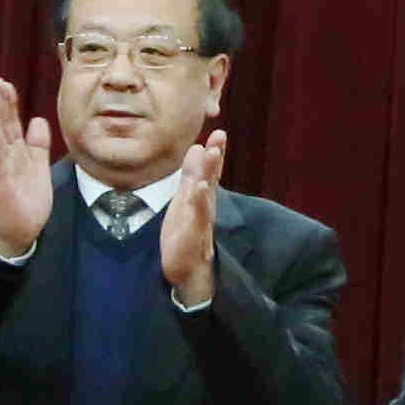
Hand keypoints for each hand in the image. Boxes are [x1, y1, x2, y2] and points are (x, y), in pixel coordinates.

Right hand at [0, 76, 56, 258]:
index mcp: (13, 152)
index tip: (5, 83)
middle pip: (2, 124)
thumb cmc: (27, 200)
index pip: (10, 122)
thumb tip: (38, 119)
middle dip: (0, 103)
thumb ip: (37, 144)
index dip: (8, 103)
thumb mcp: (37, 166)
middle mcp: (3, 157)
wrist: (22, 232)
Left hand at [154, 131, 224, 304]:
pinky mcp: (192, 235)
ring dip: (209, 174)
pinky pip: (197, 216)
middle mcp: (205, 207)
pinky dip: (198, 201)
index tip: (219, 132)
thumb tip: (197, 148)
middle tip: (219, 136)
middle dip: (216, 158)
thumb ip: (191, 176)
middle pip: (211, 180)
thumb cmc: (187, 235)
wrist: (188, 272)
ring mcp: (200, 221)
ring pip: (205, 195)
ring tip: (211, 154)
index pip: (211, 173)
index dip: (216, 153)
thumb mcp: (186, 201)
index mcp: (203, 199)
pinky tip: (198, 188)